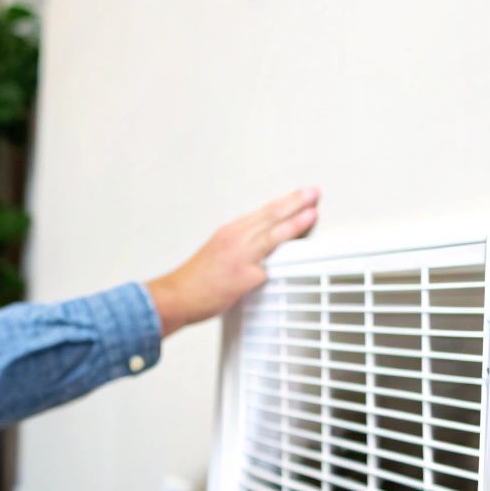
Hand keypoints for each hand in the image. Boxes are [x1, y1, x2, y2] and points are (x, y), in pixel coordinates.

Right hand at [146, 187, 319, 335]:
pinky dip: (283, 263)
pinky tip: (300, 256)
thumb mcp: (218, 251)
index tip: (302, 194)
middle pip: (270, 217)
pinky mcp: (243, 279)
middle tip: (313, 193)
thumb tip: (264, 245)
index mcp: (230, 232)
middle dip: (295, 203)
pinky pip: (269, 270)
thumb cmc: (195, 280)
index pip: (263, 212)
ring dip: (294, 223)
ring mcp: (240, 258)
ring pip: (272, 236)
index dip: (285, 202)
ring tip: (312, 213)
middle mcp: (235, 240)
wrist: (175, 297)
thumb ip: (242, 246)